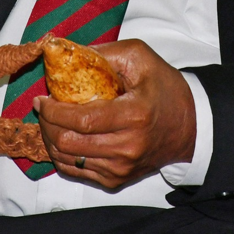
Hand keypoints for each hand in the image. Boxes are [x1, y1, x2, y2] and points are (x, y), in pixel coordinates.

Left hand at [33, 39, 194, 188]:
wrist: (190, 126)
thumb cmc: (166, 89)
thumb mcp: (141, 58)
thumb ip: (104, 53)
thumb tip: (69, 54)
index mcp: (133, 115)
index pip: (81, 120)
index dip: (54, 111)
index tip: (43, 99)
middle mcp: (127, 146)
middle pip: (69, 142)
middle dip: (47, 124)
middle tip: (44, 108)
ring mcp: (121, 167)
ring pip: (68, 160)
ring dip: (51, 139)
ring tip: (50, 121)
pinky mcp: (117, 179)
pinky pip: (77, 171)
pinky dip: (62, 155)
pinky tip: (63, 138)